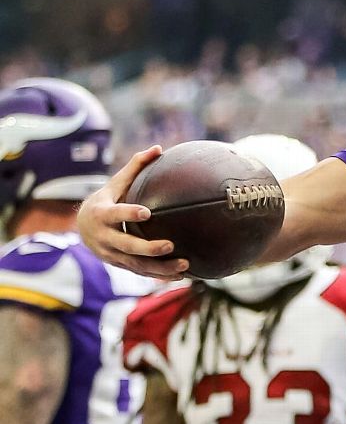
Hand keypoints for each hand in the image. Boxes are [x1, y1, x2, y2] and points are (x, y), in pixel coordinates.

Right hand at [76, 146, 188, 280]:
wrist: (82, 227)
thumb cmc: (107, 199)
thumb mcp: (116, 183)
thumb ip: (136, 167)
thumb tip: (158, 148)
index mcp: (102, 214)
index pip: (115, 214)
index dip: (129, 214)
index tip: (147, 212)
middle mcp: (104, 237)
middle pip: (126, 245)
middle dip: (148, 248)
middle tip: (171, 245)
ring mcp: (111, 254)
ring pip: (136, 264)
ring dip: (160, 267)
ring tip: (186, 265)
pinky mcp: (120, 264)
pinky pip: (140, 272)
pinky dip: (160, 275)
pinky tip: (182, 276)